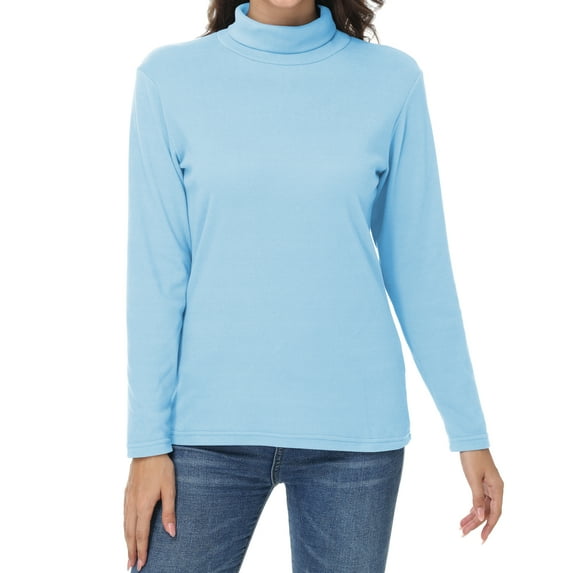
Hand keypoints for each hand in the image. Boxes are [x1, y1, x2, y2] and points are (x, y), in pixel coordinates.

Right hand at [124, 453, 176, 570]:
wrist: (148, 449)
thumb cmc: (161, 467)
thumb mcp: (170, 488)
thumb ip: (169, 511)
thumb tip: (171, 533)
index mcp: (143, 505)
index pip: (142, 534)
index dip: (141, 550)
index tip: (141, 563)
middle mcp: (132, 504)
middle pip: (130, 533)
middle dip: (131, 550)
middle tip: (131, 566)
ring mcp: (127, 498)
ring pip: (125, 525)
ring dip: (126, 541)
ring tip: (128, 553)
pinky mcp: (127, 492)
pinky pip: (124, 515)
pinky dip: (125, 528)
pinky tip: (127, 531)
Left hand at [459, 448, 503, 542]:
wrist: (470, 441)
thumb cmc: (473, 457)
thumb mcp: (474, 478)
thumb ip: (477, 498)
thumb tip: (480, 516)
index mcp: (497, 488)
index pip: (495, 513)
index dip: (489, 527)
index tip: (482, 538)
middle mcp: (496, 489)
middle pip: (487, 512)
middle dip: (476, 524)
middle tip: (463, 533)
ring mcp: (489, 486)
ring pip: (482, 507)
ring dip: (472, 517)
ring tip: (461, 528)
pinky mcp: (482, 483)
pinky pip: (479, 500)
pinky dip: (472, 508)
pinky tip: (465, 516)